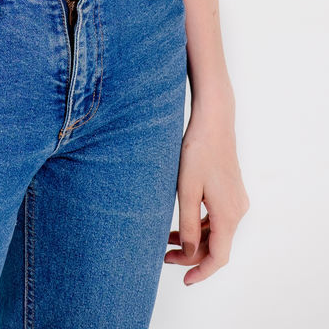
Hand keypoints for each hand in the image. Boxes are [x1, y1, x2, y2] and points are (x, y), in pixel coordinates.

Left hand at [163, 104, 249, 284]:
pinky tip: (183, 224)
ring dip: (195, 240)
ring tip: (168, 241)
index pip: (219, 257)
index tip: (184, 280)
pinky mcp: (231, 191)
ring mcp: (236, 200)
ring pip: (217, 232)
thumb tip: (190, 253)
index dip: (202, 272)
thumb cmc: (198, 151)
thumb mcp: (187, 189)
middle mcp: (238, 211)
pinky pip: (217, 218)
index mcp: (228, 214)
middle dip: (192, 255)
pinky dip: (201, 225)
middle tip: (165, 257)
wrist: (213, 121)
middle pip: (217, 245)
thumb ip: (189, 224)